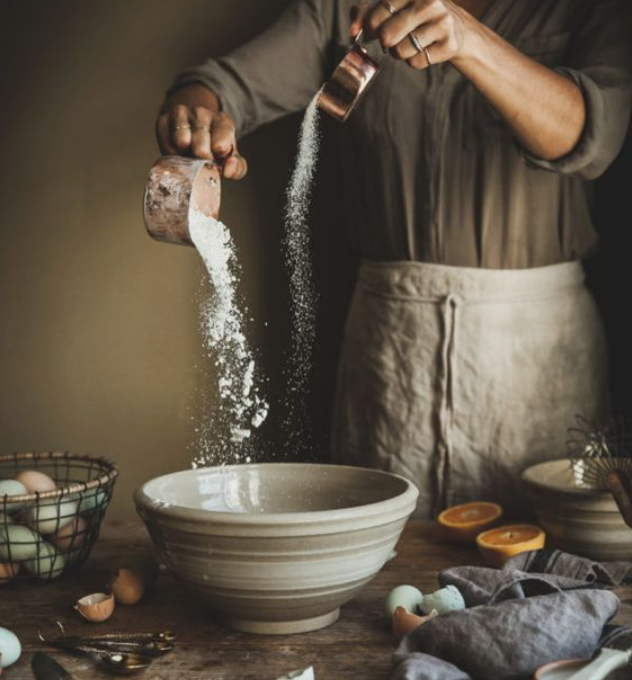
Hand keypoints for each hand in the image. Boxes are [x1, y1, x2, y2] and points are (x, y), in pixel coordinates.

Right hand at [155, 83, 247, 179]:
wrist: (191, 133)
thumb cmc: (214, 149)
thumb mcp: (231, 158)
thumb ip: (237, 167)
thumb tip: (228, 170)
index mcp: (222, 121)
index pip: (223, 131)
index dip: (220, 145)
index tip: (219, 154)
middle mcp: (202, 113)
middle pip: (201, 144)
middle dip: (202, 160)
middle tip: (202, 163)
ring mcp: (182, 113)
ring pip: (182, 141)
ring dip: (185, 157)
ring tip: (190, 157)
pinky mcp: (164, 119)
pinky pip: (166, 144)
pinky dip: (171, 154)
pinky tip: (178, 153)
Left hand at [350, 0, 466, 69]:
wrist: (453, 25)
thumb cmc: (413, 14)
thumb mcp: (390, 6)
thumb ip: (366, 13)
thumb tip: (352, 31)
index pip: (375, 17)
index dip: (370, 29)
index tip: (375, 30)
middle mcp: (429, 1)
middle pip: (387, 36)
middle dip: (386, 41)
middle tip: (395, 36)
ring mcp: (442, 22)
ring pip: (400, 52)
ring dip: (400, 52)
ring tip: (412, 40)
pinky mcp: (449, 44)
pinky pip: (416, 62)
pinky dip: (414, 60)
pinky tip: (424, 48)